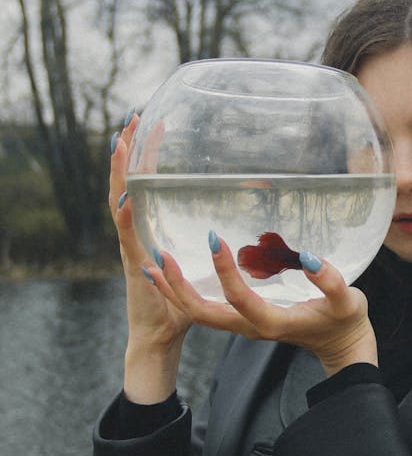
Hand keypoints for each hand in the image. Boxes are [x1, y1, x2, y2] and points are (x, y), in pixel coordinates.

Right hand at [110, 112, 191, 401]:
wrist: (159, 338)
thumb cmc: (182, 304)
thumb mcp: (200, 265)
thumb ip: (215, 245)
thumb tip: (249, 225)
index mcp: (150, 230)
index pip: (147, 184)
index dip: (149, 156)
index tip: (155, 124)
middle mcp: (136, 234)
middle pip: (127, 184)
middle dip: (128, 151)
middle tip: (133, 117)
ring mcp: (131, 249)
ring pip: (119, 203)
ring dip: (118, 173)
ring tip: (120, 143)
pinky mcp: (133, 268)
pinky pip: (127, 238)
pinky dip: (124, 217)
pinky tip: (127, 197)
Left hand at [141, 234, 377, 376]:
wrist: (341, 346)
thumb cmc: (345, 321)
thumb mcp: (348, 301)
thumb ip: (331, 282)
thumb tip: (309, 257)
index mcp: (273, 322)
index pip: (240, 298)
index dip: (224, 271)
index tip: (213, 239)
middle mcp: (251, 328)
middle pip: (204, 313)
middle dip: (179, 287)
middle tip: (160, 255)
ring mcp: (244, 327)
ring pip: (199, 314)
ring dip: (174, 290)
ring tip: (153, 262)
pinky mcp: (242, 320)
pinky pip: (205, 311)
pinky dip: (183, 293)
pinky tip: (169, 274)